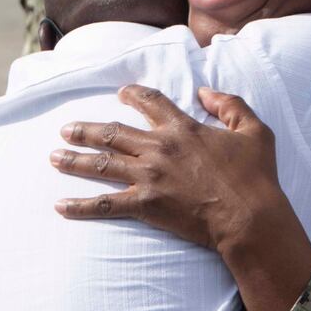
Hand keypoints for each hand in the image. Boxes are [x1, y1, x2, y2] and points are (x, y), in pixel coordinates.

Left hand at [50, 84, 286, 255]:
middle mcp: (159, 148)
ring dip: (75, 159)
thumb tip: (205, 92)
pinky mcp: (145, 205)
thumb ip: (230, 105)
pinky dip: (81, 207)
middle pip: (113, 133)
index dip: (134, 95)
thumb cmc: (255, 177)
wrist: (248, 218)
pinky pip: (105, 205)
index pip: (151, 102)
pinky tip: (60, 206)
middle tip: (66, 129)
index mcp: (183, 128)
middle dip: (86, 130)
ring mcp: (149, 177)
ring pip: (102, 164)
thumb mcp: (255, 131)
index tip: (122, 94)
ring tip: (54, 157)